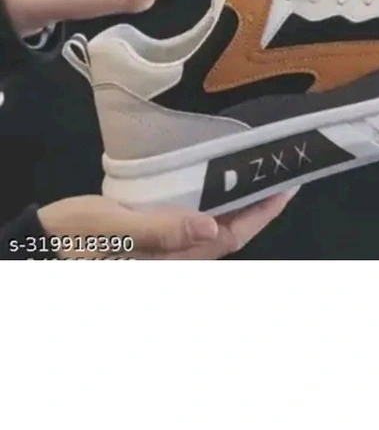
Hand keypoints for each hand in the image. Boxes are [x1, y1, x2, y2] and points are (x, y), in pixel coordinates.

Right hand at [37, 190, 294, 259]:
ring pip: (213, 229)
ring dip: (237, 204)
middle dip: (257, 207)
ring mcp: (164, 250)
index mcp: (171, 258)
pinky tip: (216, 183)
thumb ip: (162, 228)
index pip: (231, 237)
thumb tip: (212, 228)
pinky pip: (193, 222)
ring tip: (257, 173)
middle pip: (228, 234)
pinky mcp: (152, 238)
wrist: (40, 242)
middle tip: (280, 171)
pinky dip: (211, 203)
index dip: (262, 214)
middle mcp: (175, 257)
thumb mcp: (114, 227)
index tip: (287, 188)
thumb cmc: (76, 236)